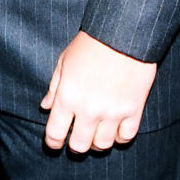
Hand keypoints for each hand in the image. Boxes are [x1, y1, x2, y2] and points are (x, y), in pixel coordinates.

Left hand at [41, 30, 156, 152]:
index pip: (55, 133)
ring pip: (102, 145)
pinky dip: (120, 137)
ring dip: (97, 143)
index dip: (53, 142)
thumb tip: (45, 107)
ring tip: (96, 134)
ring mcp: (112, 112)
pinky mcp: (133, 109)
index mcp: (68, 97)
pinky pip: (126, 136)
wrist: (123, 34)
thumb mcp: (64, 61)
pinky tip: (115, 129)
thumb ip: (54, 87)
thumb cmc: (90, 44)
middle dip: (75, 146)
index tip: (54, 143)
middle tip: (76, 139)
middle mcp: (89, 109)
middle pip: (79, 145)